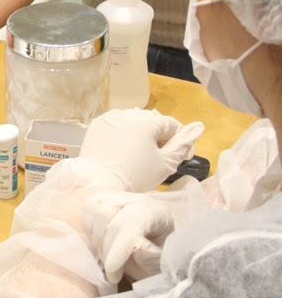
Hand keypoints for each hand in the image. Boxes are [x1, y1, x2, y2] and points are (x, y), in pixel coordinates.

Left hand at [79, 108, 204, 191]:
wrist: (99, 184)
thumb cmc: (136, 176)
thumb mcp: (165, 164)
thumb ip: (183, 144)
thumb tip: (199, 126)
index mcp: (148, 121)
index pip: (172, 124)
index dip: (178, 141)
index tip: (176, 157)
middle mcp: (129, 113)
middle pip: (153, 122)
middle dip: (158, 138)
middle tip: (155, 159)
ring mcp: (111, 117)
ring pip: (135, 122)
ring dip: (141, 134)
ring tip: (138, 156)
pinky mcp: (98, 124)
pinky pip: (118, 125)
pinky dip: (123, 134)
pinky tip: (122, 151)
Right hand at [82, 189, 173, 282]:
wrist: (151, 239)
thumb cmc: (156, 255)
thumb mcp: (161, 263)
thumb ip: (152, 259)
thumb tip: (138, 250)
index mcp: (156, 212)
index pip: (132, 222)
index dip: (119, 247)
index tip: (112, 272)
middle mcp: (136, 199)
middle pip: (108, 216)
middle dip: (106, 250)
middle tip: (114, 275)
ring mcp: (118, 196)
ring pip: (95, 213)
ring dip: (98, 244)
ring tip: (110, 261)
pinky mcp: (102, 198)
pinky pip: (88, 212)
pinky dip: (91, 234)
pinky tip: (103, 246)